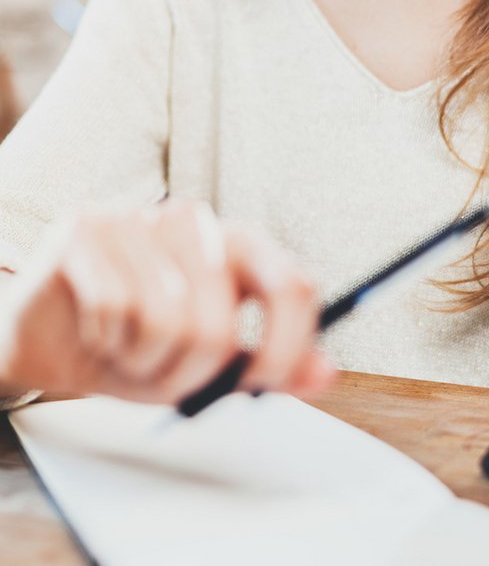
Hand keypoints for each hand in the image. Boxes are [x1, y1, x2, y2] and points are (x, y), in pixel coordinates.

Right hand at [0, 198, 333, 403]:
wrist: (48, 336)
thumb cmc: (137, 344)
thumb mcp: (210, 363)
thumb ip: (269, 365)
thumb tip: (327, 372)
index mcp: (241, 244)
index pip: (295, 285)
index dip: (285, 347)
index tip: (263, 384)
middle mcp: (198, 221)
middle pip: (222, 324)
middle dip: (190, 377)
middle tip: (165, 376)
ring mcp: (143, 217)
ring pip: (169, 322)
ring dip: (144, 362)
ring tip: (130, 349)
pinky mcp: (89, 227)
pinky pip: (114, 307)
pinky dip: (105, 341)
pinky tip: (99, 329)